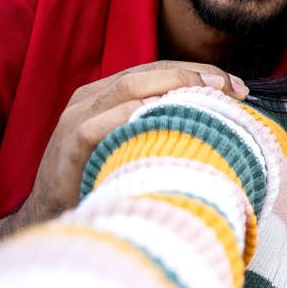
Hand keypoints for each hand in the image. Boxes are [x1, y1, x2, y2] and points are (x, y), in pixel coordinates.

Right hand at [15, 61, 248, 225]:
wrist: (48, 218)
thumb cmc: (100, 179)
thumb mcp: (131, 145)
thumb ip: (160, 126)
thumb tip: (219, 121)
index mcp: (105, 94)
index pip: (157, 69)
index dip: (198, 71)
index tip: (238, 86)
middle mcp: (89, 100)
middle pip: (147, 73)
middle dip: (194, 75)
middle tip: (233, 88)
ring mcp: (75, 121)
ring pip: (128, 88)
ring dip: (174, 88)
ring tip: (212, 96)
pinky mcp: (68, 148)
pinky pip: (99, 126)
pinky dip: (133, 117)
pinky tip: (167, 119)